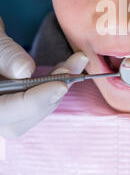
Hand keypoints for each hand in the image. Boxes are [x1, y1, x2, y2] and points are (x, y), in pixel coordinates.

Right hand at [0, 16, 88, 137]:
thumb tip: (26, 71)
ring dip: (57, 89)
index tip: (59, 85)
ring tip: (77, 61)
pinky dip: (52, 85)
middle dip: (49, 97)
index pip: (4, 112)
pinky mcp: (11, 101)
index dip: (33, 102)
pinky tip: (69, 66)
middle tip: (72, 69)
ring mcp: (1, 107)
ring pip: (29, 113)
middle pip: (18, 121)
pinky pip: (32, 102)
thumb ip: (3, 53)